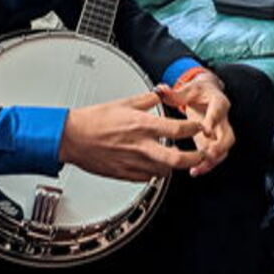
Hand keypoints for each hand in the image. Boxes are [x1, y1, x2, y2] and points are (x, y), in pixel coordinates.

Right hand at [59, 91, 205, 181]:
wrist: (71, 138)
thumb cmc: (93, 120)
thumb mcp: (124, 102)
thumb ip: (146, 100)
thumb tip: (160, 95)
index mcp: (142, 125)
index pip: (179, 129)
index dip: (195, 129)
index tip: (200, 128)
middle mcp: (141, 146)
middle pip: (178, 159)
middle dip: (195, 158)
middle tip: (202, 154)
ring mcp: (133, 162)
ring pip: (164, 171)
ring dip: (173, 166)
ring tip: (175, 159)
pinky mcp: (124, 174)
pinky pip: (147, 178)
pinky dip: (154, 173)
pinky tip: (153, 164)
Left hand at [154, 72, 233, 177]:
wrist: (205, 95)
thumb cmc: (199, 93)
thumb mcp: (188, 90)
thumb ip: (174, 93)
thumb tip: (160, 90)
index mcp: (218, 102)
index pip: (219, 111)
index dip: (213, 121)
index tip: (206, 130)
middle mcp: (222, 119)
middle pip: (228, 135)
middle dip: (220, 146)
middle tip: (209, 153)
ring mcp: (219, 133)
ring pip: (223, 149)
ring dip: (213, 160)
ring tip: (198, 167)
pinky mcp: (213, 142)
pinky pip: (214, 156)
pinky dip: (206, 164)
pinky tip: (195, 170)